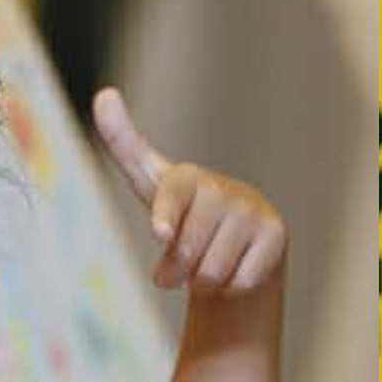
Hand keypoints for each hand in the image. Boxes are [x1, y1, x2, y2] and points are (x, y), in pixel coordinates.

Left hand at [93, 87, 286, 294]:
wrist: (241, 243)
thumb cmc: (187, 214)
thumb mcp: (153, 187)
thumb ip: (126, 146)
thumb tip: (105, 94)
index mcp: (187, 178)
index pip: (172, 198)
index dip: (166, 217)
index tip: (160, 233)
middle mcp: (221, 189)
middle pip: (186, 254)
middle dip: (180, 271)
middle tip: (187, 261)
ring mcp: (251, 211)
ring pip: (212, 273)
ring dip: (206, 281)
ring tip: (212, 261)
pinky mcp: (276, 234)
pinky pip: (240, 282)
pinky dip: (233, 287)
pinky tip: (236, 268)